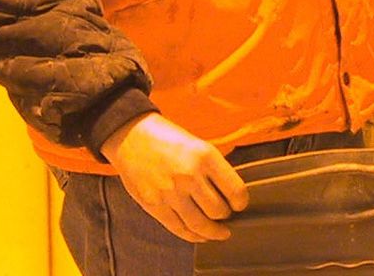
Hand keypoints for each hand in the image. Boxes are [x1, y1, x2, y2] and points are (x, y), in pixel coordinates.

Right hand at [101, 112, 248, 242]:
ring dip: (213, 232)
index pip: (235, 190)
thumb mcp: (199, 145)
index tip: (241, 204)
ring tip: (220, 232)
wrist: (131, 137)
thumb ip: (214, 169)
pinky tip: (201, 236)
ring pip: (199, 224)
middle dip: (226, 215)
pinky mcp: (153, 205)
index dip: (242, 202)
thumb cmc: (169, 138)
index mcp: (206, 156)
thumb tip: (230, 194)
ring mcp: (170, 193)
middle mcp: (189, 176)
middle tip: (227, 214)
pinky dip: (193, 236)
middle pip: (218, 210)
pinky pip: (178, 228)